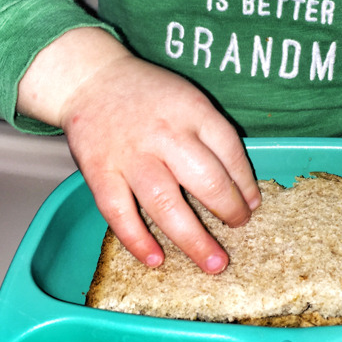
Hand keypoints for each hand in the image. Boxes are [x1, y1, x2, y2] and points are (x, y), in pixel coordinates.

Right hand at [17, 28, 260, 271]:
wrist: (90, 78)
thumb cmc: (147, 95)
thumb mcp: (188, 99)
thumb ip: (211, 135)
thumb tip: (239, 186)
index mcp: (192, 111)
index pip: (230, 152)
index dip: (246, 184)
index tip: (251, 204)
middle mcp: (164, 134)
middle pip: (206, 180)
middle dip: (229, 211)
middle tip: (238, 228)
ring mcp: (130, 155)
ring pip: (166, 203)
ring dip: (193, 238)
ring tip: (214, 262)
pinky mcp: (99, 172)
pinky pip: (119, 212)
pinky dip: (137, 240)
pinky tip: (156, 260)